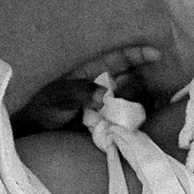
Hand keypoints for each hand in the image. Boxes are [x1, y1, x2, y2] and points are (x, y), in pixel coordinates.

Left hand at [10, 41, 170, 133]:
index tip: (156, 55)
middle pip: (135, 81)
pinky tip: (134, 127)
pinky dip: (140, 122)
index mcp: (93, 73)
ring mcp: (112, 109)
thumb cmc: (43, 111)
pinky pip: (136, 122)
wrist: (37, 139)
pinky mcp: (115, 127)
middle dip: (135, 87)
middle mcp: (107, 88)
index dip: (138, 54)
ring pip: (139, 100)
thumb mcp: (56, 97)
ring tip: (121, 117)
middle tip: (119, 100)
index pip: (120, 58)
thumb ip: (78, 92)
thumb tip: (104, 95)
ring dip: (137, 106)